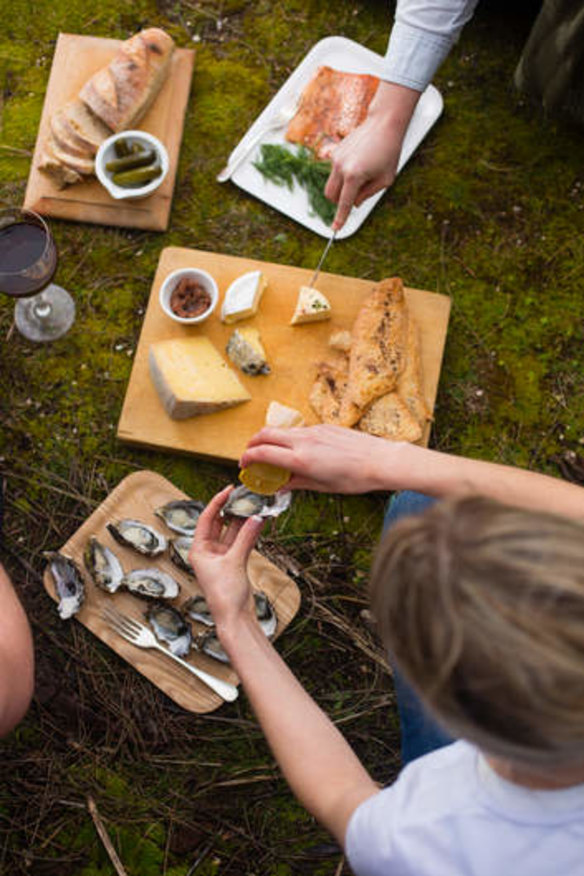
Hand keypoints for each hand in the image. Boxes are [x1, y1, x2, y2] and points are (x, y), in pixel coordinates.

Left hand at [188, 487, 264, 631]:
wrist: (234, 617)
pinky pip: (242, 542)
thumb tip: (255, 518)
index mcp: (199, 550)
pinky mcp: (234, 563)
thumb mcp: (234, 561)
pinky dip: (249, 533)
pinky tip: (258, 522)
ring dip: (243, 521)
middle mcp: (208, 552)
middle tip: (243, 496)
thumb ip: (246, 538)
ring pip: (233, 533)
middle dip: (231, 510)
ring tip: (254, 506)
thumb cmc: (225, 595)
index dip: (217, 502)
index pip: (207, 519)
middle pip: (219, 524)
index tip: (228, 490)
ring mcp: (222, 557)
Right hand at [240, 424, 404, 493]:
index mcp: (301, 459)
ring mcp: (314, 430)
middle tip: (250, 454)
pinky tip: (299, 450)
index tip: (243, 464)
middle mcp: (304, 441)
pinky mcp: (324, 427)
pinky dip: (290, 438)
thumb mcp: (322, 486)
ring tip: (273, 453)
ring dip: (271, 439)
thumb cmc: (354, 478)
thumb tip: (279, 486)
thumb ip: (296, 483)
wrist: (381, 460)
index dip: (248, 457)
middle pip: (266, 433)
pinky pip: (300, 430)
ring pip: (282, 430)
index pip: (263, 452)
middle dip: (252, 442)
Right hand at [325, 82, 420, 229]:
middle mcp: (341, 167)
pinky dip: (342, 176)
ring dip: (340, 189)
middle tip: (355, 196)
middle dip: (339, 202)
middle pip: (330, 196)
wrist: (384, 123)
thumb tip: (353, 202)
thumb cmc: (389, 152)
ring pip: (330, 185)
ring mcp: (336, 159)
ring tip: (361, 177)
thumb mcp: (386, 179)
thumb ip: (368, 194)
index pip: (345, 203)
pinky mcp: (336, 152)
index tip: (335, 229)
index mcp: (355, 176)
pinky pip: (334, 172)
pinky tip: (359, 164)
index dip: (340, 218)